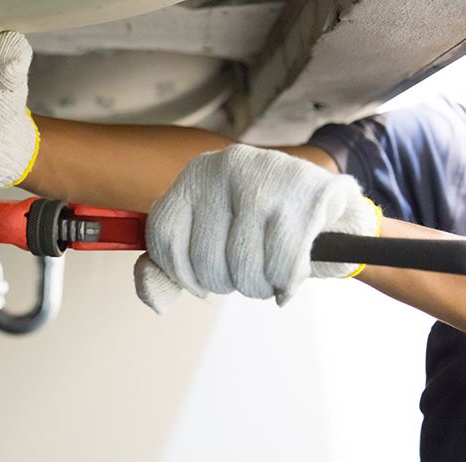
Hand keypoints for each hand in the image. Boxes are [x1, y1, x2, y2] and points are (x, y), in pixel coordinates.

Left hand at [134, 144, 381, 312]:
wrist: (332, 210)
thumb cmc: (261, 229)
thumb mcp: (209, 239)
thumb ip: (170, 270)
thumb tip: (155, 299)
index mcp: (196, 174)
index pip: (163, 235)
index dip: (179, 272)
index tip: (199, 280)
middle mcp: (225, 167)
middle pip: (203, 258)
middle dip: (226, 281)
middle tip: (246, 270)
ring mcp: (266, 177)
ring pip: (242, 266)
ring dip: (258, 285)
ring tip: (269, 271)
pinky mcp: (306, 195)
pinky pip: (281, 266)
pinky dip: (285, 283)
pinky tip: (289, 275)